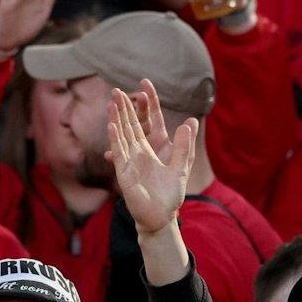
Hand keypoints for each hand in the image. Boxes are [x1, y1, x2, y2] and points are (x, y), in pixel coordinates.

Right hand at [107, 80, 194, 234]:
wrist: (160, 216)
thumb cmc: (170, 195)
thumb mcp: (181, 167)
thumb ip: (185, 146)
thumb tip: (190, 121)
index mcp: (150, 149)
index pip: (146, 122)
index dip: (145, 105)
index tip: (143, 86)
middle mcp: (137, 152)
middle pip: (129, 125)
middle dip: (123, 108)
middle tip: (116, 90)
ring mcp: (129, 161)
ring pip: (121, 135)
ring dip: (116, 119)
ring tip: (112, 102)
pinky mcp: (124, 173)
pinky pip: (119, 153)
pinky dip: (116, 140)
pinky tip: (112, 126)